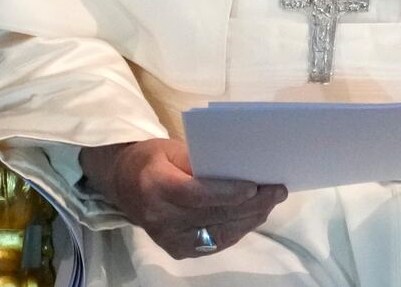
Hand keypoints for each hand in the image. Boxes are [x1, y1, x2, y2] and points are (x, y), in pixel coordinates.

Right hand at [80, 138, 287, 258]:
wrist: (123, 185)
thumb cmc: (151, 159)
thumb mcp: (171, 148)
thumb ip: (201, 161)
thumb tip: (242, 168)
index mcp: (156, 186)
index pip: (196, 194)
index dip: (227, 192)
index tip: (255, 186)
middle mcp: (161, 219)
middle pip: (213, 214)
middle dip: (251, 204)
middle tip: (278, 190)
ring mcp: (169, 240)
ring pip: (220, 232)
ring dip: (250, 218)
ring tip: (272, 201)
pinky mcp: (178, 251)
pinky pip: (216, 242)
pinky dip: (238, 228)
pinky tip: (255, 215)